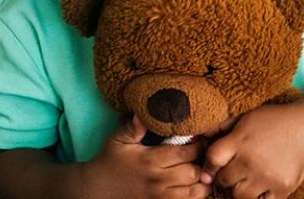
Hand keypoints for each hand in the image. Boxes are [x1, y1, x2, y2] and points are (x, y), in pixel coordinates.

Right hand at [79, 117, 213, 198]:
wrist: (97, 189)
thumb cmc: (109, 161)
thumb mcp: (118, 140)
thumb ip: (133, 127)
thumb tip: (143, 112)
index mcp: (150, 160)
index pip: (185, 152)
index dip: (198, 146)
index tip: (201, 140)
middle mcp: (158, 180)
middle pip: (194, 173)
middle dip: (202, 163)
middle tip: (205, 156)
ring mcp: (160, 197)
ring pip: (195, 192)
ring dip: (201, 183)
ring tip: (202, 172)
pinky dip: (195, 196)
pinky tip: (193, 187)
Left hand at [206, 101, 303, 198]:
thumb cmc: (274, 122)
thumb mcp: (246, 117)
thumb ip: (222, 128)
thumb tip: (198, 137)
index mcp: (240, 140)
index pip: (212, 159)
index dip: (207, 168)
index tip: (210, 171)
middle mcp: (251, 160)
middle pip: (223, 180)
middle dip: (223, 179)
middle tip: (230, 176)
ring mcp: (267, 176)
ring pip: (239, 196)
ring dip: (238, 191)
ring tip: (244, 182)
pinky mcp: (282, 188)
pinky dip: (258, 198)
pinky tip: (260, 188)